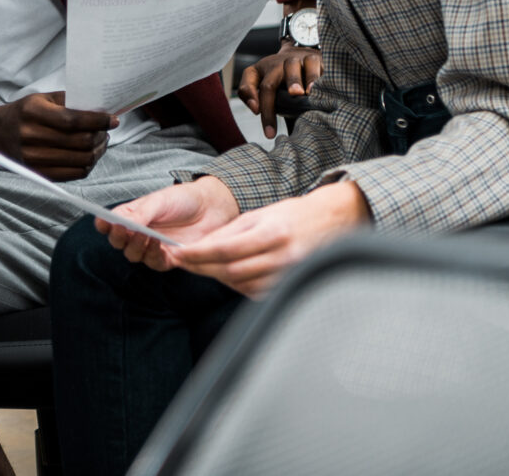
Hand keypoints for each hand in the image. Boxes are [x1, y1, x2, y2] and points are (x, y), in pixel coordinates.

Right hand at [0, 91, 114, 181]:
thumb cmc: (25, 113)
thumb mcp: (42, 99)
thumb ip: (69, 102)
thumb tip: (101, 108)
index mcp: (33, 112)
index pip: (73, 120)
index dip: (97, 121)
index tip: (113, 120)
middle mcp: (31, 136)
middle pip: (80, 141)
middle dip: (100, 136)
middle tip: (106, 130)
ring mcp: (34, 158)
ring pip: (81, 159)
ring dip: (97, 151)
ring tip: (100, 141)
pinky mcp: (39, 173)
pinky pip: (74, 174)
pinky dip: (88, 164)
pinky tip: (90, 155)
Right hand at [100, 176, 240, 270]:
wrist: (211, 207)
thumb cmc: (182, 199)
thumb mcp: (158, 201)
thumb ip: (140, 213)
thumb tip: (121, 223)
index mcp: (131, 216)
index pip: (109, 224)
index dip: (103, 225)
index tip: (103, 222)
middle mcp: (138, 233)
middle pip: (118, 243)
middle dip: (119, 238)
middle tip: (125, 229)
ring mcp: (152, 247)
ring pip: (134, 255)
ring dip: (137, 247)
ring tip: (147, 236)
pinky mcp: (169, 258)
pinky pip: (155, 263)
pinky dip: (154, 256)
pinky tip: (160, 246)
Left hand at [164, 180, 370, 296]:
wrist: (331, 221)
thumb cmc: (292, 215)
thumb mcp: (259, 214)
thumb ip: (230, 231)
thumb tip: (200, 245)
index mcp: (270, 232)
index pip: (224, 249)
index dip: (197, 255)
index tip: (178, 254)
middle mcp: (281, 255)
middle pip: (230, 270)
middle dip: (202, 267)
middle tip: (183, 262)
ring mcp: (288, 273)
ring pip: (241, 284)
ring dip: (218, 277)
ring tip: (203, 266)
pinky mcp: (291, 284)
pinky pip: (257, 292)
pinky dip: (238, 286)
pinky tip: (228, 275)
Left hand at [237, 42, 322, 138]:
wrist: (303, 51)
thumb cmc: (283, 78)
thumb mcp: (269, 88)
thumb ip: (262, 103)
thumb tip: (263, 120)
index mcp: (260, 71)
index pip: (249, 81)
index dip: (249, 95)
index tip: (256, 112)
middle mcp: (275, 64)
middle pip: (268, 84)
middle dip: (269, 105)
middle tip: (270, 124)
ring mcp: (294, 60)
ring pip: (291, 68)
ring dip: (293, 81)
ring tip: (298, 94)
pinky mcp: (313, 58)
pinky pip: (313, 66)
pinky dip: (314, 78)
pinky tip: (315, 90)